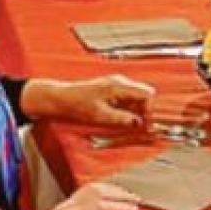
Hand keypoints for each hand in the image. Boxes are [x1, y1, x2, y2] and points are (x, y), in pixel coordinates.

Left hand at [22, 75, 153, 126]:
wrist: (61, 98)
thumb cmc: (77, 103)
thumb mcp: (101, 115)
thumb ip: (121, 119)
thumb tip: (138, 123)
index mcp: (119, 85)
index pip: (147, 94)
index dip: (149, 110)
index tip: (145, 124)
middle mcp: (120, 82)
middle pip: (143, 95)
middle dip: (144, 111)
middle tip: (139, 127)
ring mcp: (116, 84)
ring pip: (136, 98)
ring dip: (136, 111)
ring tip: (129, 124)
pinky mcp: (111, 89)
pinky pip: (127, 99)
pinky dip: (128, 109)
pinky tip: (121, 118)